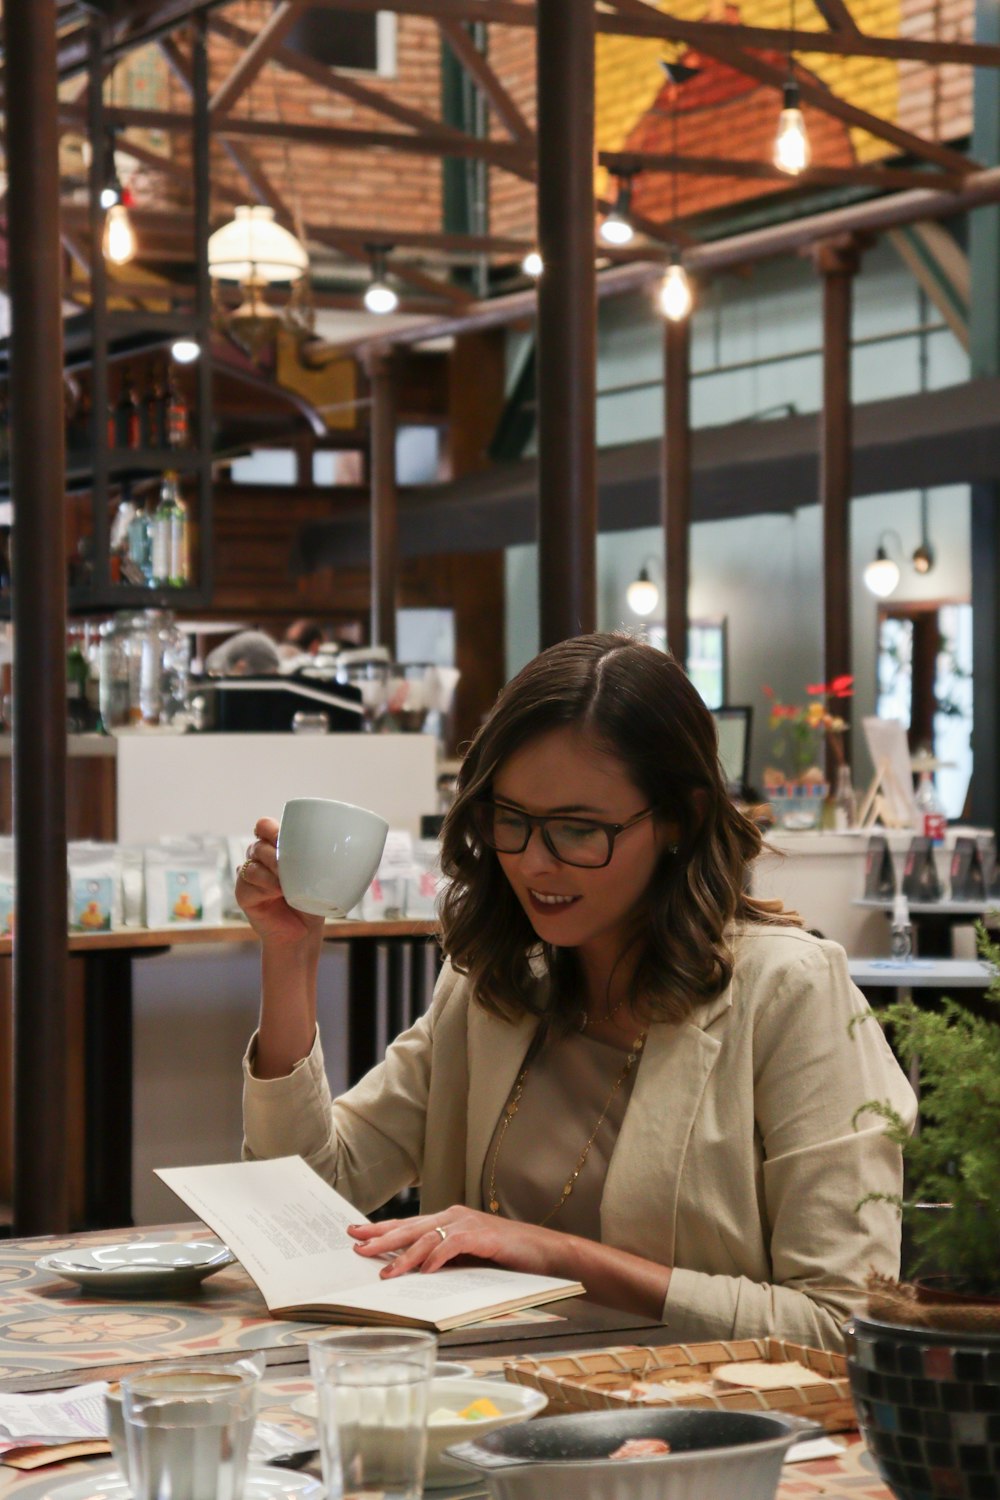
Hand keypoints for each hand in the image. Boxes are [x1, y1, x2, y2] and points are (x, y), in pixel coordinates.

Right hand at [237, 818, 324, 948]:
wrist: (303, 934)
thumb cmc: (314, 902)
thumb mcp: (321, 877)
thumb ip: (324, 859)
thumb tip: (346, 848)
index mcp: (278, 848)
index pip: (264, 827)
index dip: (270, 828)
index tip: (282, 836)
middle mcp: (261, 859)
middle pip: (258, 844)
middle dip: (275, 852)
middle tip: (288, 864)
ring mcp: (250, 875)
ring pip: (252, 863)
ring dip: (270, 870)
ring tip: (285, 883)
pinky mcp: (243, 893)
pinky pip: (246, 883)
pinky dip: (263, 886)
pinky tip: (277, 892)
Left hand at [348, 1208, 570, 1280]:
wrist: (546, 1254)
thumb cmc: (507, 1258)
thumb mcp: (468, 1259)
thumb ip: (443, 1260)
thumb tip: (411, 1273)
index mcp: (449, 1221)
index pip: (408, 1224)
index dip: (381, 1229)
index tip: (355, 1234)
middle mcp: (455, 1217)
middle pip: (410, 1227)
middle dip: (381, 1238)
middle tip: (356, 1247)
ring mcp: (469, 1224)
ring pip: (428, 1237)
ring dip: (405, 1256)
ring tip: (385, 1273)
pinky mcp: (484, 1236)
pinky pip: (454, 1245)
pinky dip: (438, 1257)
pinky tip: (425, 1270)